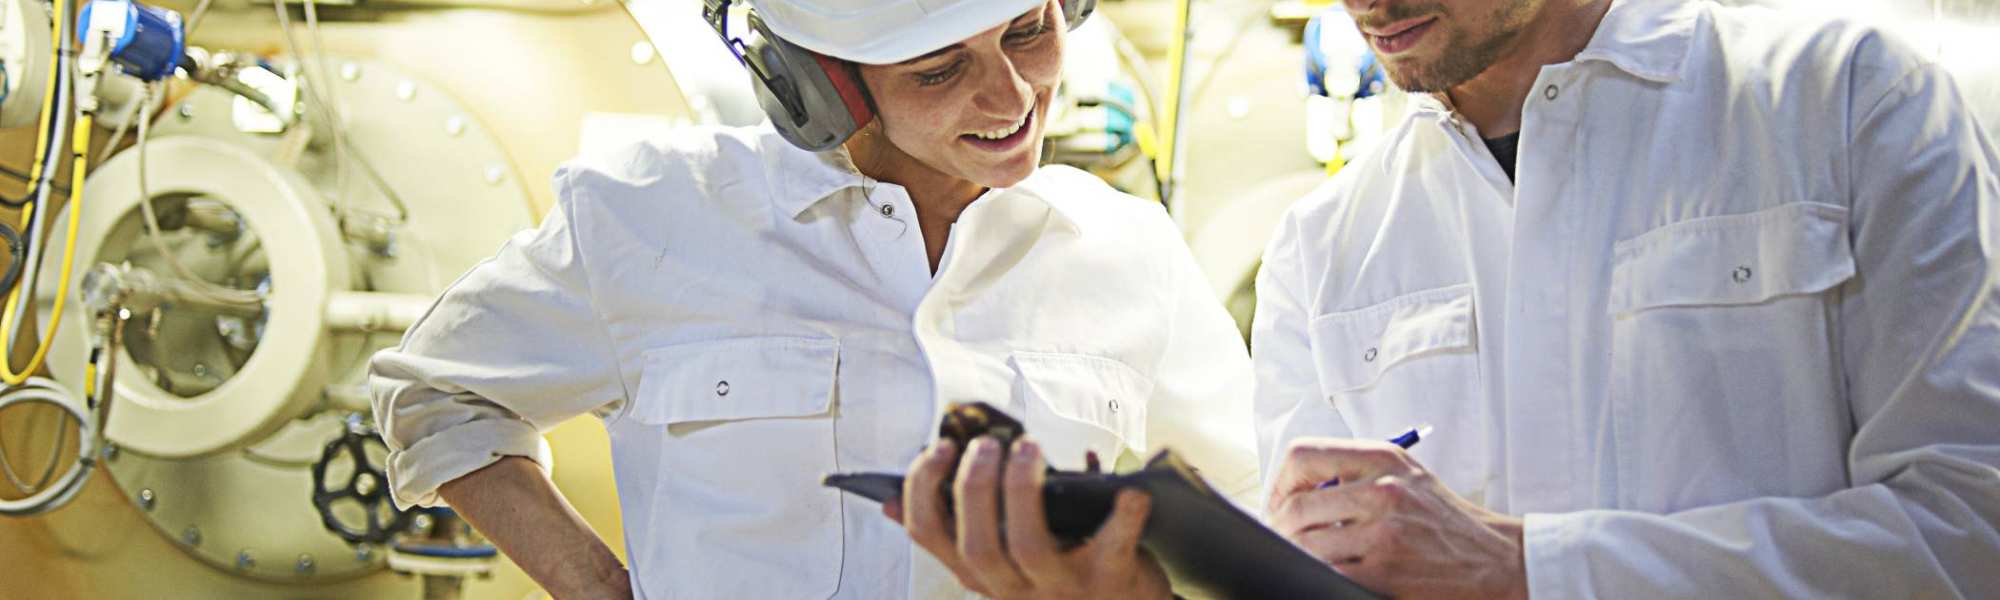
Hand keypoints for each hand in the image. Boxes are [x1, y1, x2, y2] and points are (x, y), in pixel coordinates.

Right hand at [885, 437, 1171, 599]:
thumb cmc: (1059, 573)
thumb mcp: (1002, 560)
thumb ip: (960, 528)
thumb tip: (888, 501)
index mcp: (979, 574)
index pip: (927, 536)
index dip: (922, 490)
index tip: (940, 449)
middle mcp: (1012, 588)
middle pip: (977, 544)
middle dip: (974, 487)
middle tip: (988, 443)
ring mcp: (1061, 588)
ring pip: (1027, 547)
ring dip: (1022, 492)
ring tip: (1028, 448)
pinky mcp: (1110, 581)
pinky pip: (1113, 547)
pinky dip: (1124, 517)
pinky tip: (1131, 490)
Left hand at [1267, 438, 1526, 599]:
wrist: (1496, 559)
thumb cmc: (1443, 519)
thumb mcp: (1405, 475)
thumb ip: (1353, 473)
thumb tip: (1291, 492)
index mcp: (1382, 458)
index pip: (1301, 455)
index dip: (1278, 483)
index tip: (1278, 504)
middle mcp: (1383, 489)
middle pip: (1295, 506)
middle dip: (1279, 529)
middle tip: (1282, 541)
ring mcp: (1385, 531)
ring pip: (1305, 544)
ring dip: (1296, 555)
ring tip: (1304, 558)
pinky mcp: (1387, 570)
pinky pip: (1327, 572)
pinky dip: (1318, 574)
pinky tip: (1327, 573)